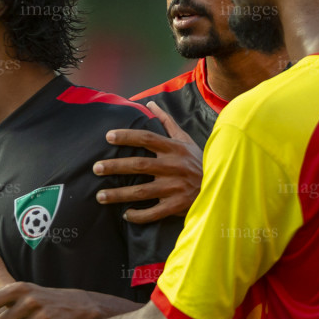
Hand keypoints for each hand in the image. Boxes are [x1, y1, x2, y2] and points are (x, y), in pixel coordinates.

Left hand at [93, 101, 202, 222]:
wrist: (221, 186)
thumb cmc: (198, 161)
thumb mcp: (185, 139)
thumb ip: (167, 122)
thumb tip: (150, 104)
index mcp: (174, 149)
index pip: (147, 138)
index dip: (127, 136)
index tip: (108, 136)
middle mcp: (173, 167)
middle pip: (139, 165)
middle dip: (115, 166)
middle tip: (96, 168)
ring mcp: (175, 188)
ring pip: (142, 191)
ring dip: (119, 194)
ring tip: (100, 196)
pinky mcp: (177, 206)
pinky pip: (154, 212)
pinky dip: (139, 215)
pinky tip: (125, 215)